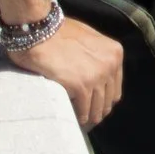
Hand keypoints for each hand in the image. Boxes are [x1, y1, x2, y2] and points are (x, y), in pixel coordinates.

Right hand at [10, 17, 124, 129]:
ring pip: (98, 106)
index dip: (105, 98)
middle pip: (109, 98)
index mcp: (114, 53)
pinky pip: (84, 109)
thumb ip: (95, 55)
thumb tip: (92, 73)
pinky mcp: (82, 86)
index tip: (96, 105)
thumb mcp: (88, 39)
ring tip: (83, 122)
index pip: (115, 85)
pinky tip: (75, 120)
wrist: (39, 31)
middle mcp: (110, 64)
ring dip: (91, 116)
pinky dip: (80, 116)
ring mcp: (98, 76)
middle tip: (89, 118)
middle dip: (99, 109)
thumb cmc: (57, 32)